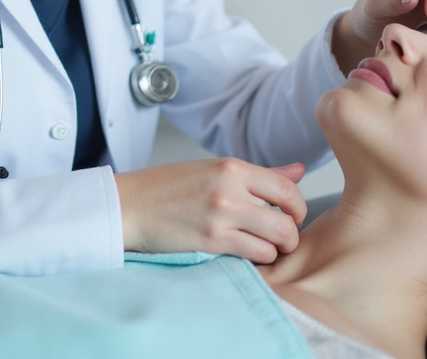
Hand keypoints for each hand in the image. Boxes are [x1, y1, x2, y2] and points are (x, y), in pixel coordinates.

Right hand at [114, 159, 306, 263]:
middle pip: (288, 217)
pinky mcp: (211, 241)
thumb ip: (260, 175)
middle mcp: (230, 188)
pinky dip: (259, 259)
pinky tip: (248, 255)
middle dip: (292, 233)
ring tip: (266, 249)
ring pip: (277, 239)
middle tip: (283, 239)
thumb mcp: (213, 170)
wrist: (128, 205)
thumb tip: (299, 171)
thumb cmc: (166, 188)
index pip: (287, 188)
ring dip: (277, 249)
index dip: (298, 207)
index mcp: (232, 167)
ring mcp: (221, 216)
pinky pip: (255, 254)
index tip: (293, 216)